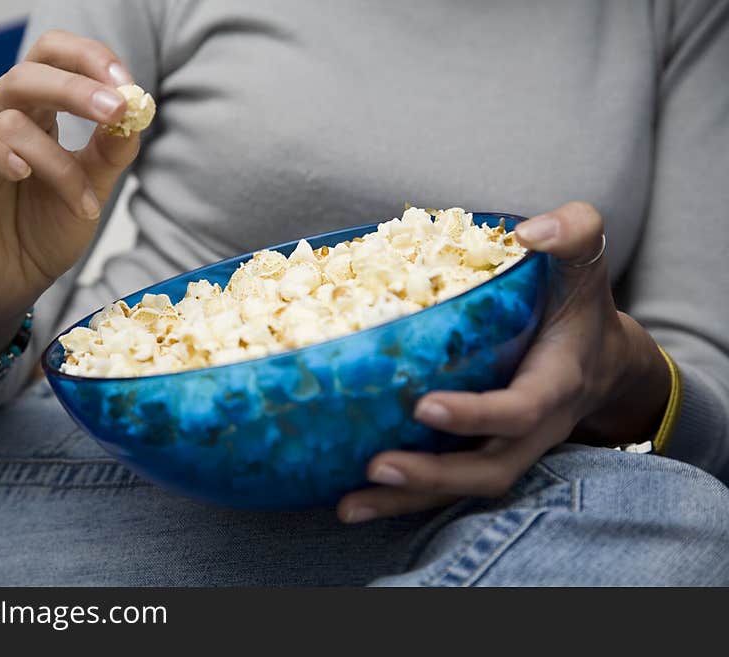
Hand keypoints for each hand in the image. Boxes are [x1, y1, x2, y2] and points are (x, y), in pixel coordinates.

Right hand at [0, 30, 139, 370]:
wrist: (13, 287)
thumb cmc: (45, 233)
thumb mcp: (91, 191)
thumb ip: (110, 153)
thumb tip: (137, 115)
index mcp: (33, 112)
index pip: (51, 55)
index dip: (88, 59)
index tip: (128, 84)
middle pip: (27, 74)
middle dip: (77, 89)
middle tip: (117, 110)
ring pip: (5, 120)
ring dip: (57, 164)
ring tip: (86, 206)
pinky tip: (20, 173)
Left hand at [337, 202, 671, 522]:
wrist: (601, 359)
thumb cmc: (580, 307)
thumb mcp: (585, 264)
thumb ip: (574, 234)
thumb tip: (531, 230)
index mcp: (555, 384)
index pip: (519, 410)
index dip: (475, 413)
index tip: (424, 406)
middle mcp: (532, 429)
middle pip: (487, 468)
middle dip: (433, 476)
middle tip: (376, 467)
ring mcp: (507, 447)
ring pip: (462, 487)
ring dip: (406, 500)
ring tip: (349, 504)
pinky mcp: (482, 452)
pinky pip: (446, 485)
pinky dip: (402, 498)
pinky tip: (353, 497)